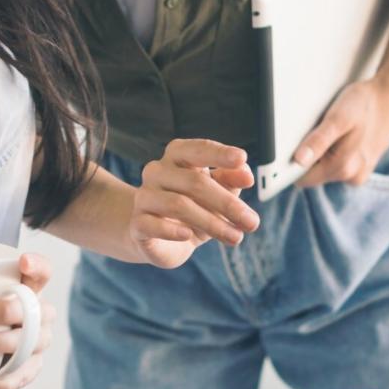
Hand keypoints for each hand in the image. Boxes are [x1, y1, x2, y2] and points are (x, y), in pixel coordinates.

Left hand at [0, 252, 54, 388]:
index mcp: (24, 289)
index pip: (42, 273)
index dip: (38, 265)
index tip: (20, 261)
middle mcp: (38, 315)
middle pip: (33, 310)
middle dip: (4, 310)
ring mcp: (36, 345)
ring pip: (29, 344)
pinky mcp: (28, 371)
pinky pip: (21, 378)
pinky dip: (2, 383)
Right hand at [130, 139, 259, 268]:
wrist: (160, 239)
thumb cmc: (195, 207)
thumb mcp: (218, 193)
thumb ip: (231, 180)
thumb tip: (246, 174)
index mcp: (177, 156)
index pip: (198, 149)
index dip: (219, 153)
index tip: (241, 158)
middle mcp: (157, 171)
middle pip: (194, 182)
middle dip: (227, 203)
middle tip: (252, 222)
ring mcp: (144, 196)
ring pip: (178, 204)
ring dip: (212, 222)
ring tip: (235, 237)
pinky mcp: (137, 224)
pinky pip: (151, 224)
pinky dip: (172, 230)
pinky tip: (188, 236)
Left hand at [293, 78, 388, 187]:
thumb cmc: (364, 104)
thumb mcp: (338, 117)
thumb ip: (318, 141)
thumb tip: (299, 160)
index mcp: (342, 167)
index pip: (301, 178)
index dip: (292, 164)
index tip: (294, 146)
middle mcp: (351, 176)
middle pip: (312, 175)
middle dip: (309, 157)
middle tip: (319, 131)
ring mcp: (358, 175)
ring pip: (324, 171)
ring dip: (322, 155)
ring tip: (333, 133)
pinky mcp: (362, 170)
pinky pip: (337, 168)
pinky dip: (334, 154)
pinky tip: (342, 138)